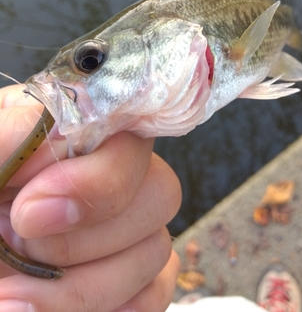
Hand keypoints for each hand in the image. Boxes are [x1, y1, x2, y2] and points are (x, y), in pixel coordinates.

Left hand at [0, 84, 180, 311]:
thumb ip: (10, 138)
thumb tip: (56, 136)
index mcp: (75, 134)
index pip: (131, 136)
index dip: (97, 179)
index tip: (27, 213)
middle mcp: (110, 174)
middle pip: (159, 191)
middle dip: (84, 237)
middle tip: (15, 247)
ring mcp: (126, 228)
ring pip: (155, 249)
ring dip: (83, 288)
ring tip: (13, 296)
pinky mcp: (131, 277)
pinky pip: (156, 290)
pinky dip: (117, 306)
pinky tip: (57, 306)